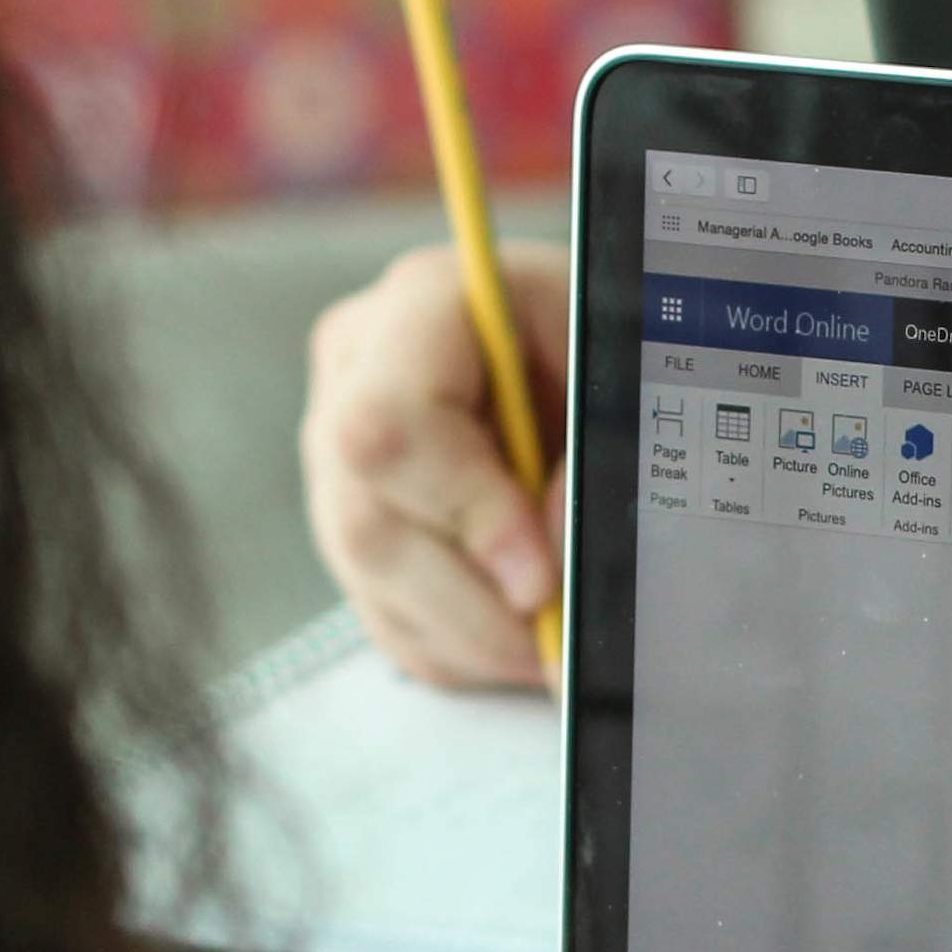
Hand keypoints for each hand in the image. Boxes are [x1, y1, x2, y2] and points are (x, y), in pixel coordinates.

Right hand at [302, 238, 569, 688]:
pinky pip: (387, 616)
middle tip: (556, 631)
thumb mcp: (614, 368)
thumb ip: (588, 449)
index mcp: (416, 307)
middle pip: (370, 521)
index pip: (392, 425)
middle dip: (473, 601)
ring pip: (375, 582)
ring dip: (474, 633)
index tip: (538, 575)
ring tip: (553, 636)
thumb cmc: (594, 344)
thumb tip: (548, 548)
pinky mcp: (348, 526)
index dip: (465, 512)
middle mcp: (353, 380)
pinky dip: (460, 644)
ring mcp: (337, 459)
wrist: (572, 351)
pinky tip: (514, 625)